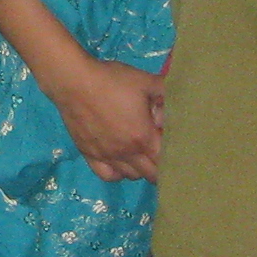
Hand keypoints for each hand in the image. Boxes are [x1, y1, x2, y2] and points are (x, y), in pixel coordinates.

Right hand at [43, 53, 167, 180]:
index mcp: (143, 137)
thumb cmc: (112, 80)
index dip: (174, 155)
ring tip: (142, 154)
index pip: (166, 160)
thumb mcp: (144, 81)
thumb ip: (166, 90)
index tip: (174, 145)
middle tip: (160, 152)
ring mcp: (106, 156)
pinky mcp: (89, 155)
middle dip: (160, 167)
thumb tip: (182, 97)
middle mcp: (126, 153)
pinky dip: (118, 173)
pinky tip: (120, 162)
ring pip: (131, 176)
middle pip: (150, 174)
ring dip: (141, 169)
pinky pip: (108, 175)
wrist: (74, 82)